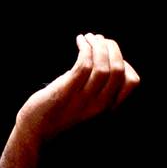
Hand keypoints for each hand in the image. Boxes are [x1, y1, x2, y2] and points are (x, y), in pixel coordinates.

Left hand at [17, 32, 139, 141]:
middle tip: (100, 39)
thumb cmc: (59, 110)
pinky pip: (83, 65)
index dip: (125, 62)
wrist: (35, 130)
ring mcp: (83, 100)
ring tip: (89, 37)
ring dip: (98, 46)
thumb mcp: (85, 100)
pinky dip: (85, 48)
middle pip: (119, 70)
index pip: (131, 82)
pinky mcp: (66, 92)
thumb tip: (102, 55)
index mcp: (107, 107)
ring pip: (102, 66)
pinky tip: (80, 41)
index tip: (110, 52)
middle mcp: (99, 105)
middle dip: (112, 49)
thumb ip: (97, 85)